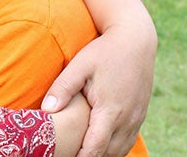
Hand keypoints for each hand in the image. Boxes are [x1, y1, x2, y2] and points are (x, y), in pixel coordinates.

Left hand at [42, 0, 156, 156]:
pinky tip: (98, 144)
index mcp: (110, 110)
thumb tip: (46, 110)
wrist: (135, 40)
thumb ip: (62, 88)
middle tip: (67, 154)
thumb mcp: (79, 66)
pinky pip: (128, 140)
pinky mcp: (140, 114)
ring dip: (102, 154)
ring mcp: (137, 118)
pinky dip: (114, 147)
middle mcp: (127, 118)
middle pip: (108, 153)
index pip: (95, 147)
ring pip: (120, 149)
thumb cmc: (104, 52)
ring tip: (80, 152)